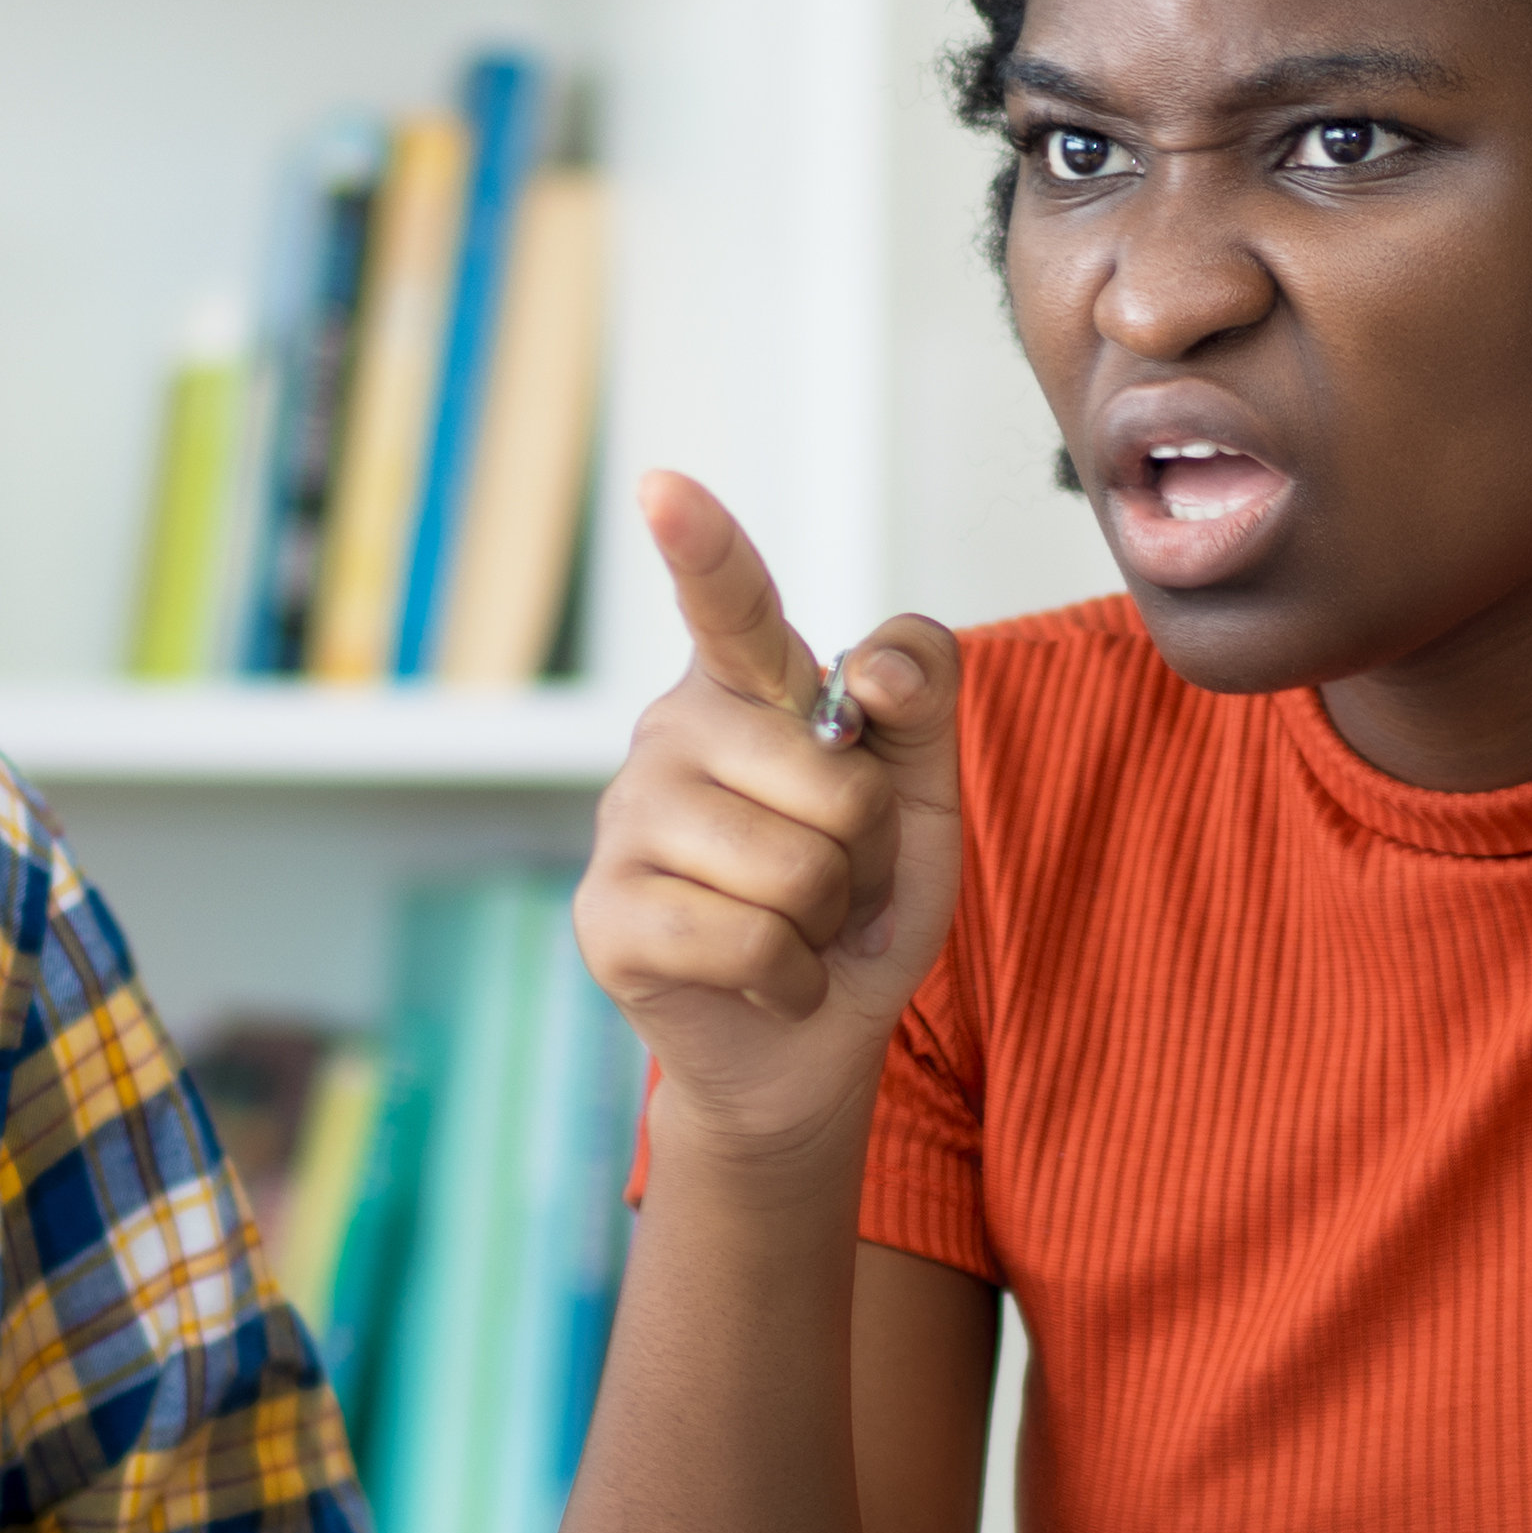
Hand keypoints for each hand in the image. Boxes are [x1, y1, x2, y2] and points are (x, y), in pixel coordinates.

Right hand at [579, 470, 964, 1170]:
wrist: (809, 1046)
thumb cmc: (859, 903)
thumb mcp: (924, 795)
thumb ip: (924, 702)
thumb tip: (874, 671)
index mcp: (743, 690)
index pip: (729, 603)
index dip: (703, 545)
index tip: (664, 486)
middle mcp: (669, 736)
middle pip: (829, 779)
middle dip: (866, 851)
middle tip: (836, 882)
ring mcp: (625, 824)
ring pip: (792, 867)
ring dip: (827, 922)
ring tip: (795, 930)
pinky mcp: (607, 916)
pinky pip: (745, 939)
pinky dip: (788, 979)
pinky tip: (765, 981)